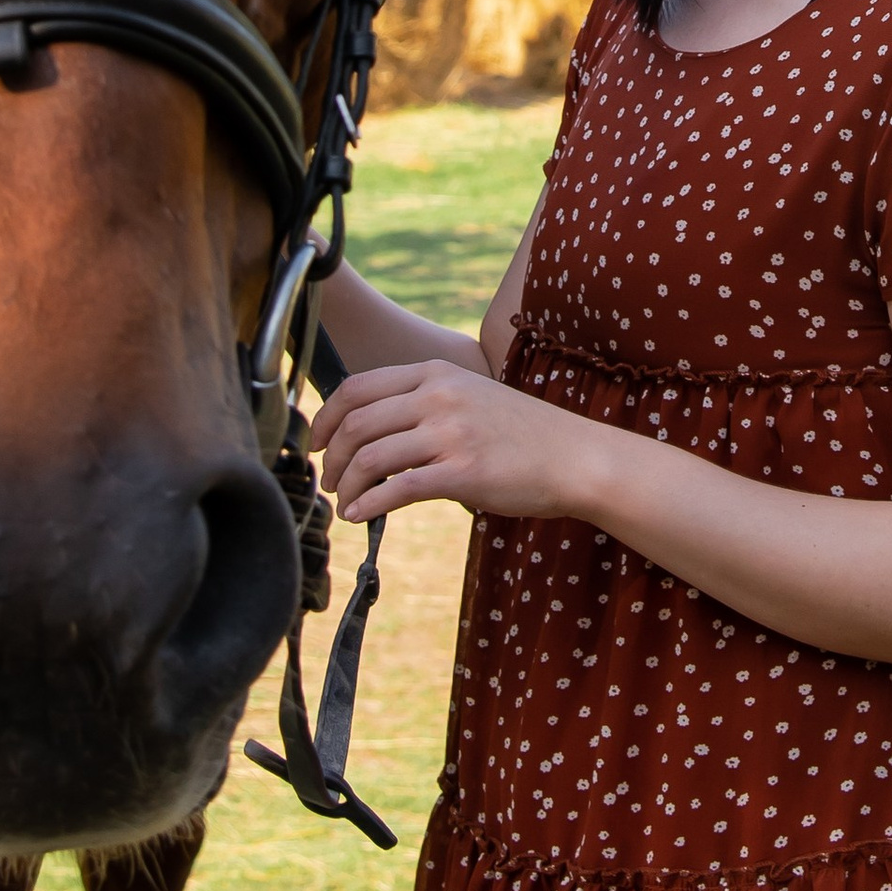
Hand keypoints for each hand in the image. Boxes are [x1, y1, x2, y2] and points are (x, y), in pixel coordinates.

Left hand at [311, 358, 593, 524]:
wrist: (574, 457)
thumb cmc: (523, 434)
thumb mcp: (471, 396)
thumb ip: (425, 402)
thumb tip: (374, 431)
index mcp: (435, 373)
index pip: (358, 387)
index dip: (326, 417)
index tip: (316, 442)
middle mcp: (438, 397)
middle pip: (355, 423)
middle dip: (330, 456)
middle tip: (328, 479)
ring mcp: (450, 433)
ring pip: (369, 457)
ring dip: (345, 485)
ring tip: (344, 502)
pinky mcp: (462, 473)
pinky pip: (396, 489)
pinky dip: (368, 506)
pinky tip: (360, 517)